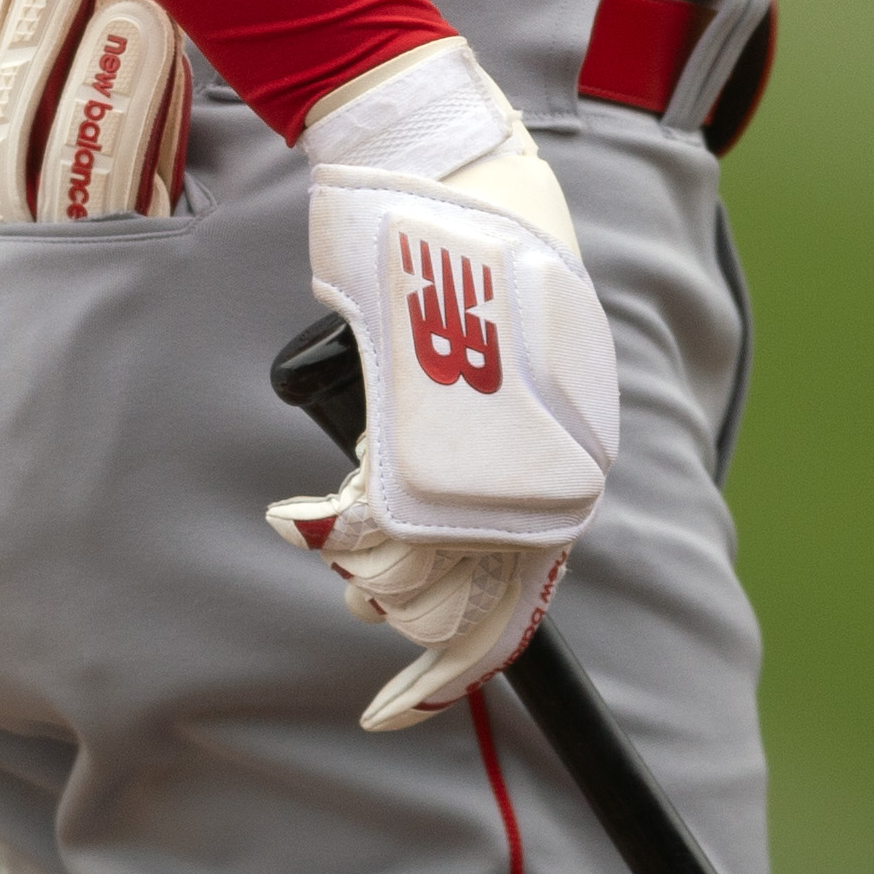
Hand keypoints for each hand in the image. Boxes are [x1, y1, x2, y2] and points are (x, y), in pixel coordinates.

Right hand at [265, 39, 619, 731]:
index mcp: (573, 462)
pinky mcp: (420, 421)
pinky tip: (300, 515)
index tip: (401, 707)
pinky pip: (364, 522)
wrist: (453, 167)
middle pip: (450, 607)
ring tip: (334, 522)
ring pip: (402, 575)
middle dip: (391, 608)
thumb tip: (462, 532)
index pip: (519, 610)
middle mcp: (541, 472)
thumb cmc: (477, 255)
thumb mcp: (510, 363)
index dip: (453, 669)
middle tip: (358, 573)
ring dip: (357, 566)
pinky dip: (323, 529)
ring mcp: (483, 451)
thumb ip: (504, 445)